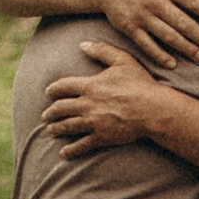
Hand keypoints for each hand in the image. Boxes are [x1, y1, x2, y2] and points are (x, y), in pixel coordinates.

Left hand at [40, 42, 179, 154]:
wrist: (153, 109)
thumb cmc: (140, 83)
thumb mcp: (122, 60)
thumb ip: (101, 50)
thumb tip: (82, 44)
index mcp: (90, 85)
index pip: (63, 86)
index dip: (53, 89)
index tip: (48, 93)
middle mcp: (87, 104)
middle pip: (60, 108)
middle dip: (50, 112)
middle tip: (46, 115)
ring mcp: (93, 122)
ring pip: (67, 126)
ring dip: (56, 129)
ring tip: (51, 130)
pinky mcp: (101, 137)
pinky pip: (81, 145)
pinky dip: (70, 150)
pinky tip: (64, 153)